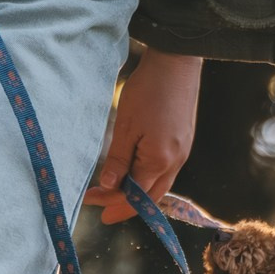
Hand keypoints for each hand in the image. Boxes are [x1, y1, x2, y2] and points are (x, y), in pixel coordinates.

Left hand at [90, 50, 203, 223]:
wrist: (176, 63)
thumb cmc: (149, 90)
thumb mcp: (126, 126)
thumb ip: (118, 159)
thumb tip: (109, 186)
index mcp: (160, 160)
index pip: (135, 195)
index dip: (113, 202)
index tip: (92, 203)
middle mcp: (176, 162)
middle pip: (151, 197)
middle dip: (126, 206)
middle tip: (102, 210)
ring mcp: (182, 153)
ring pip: (159, 185)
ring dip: (138, 193)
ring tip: (115, 193)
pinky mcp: (183, 142)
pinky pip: (165, 171)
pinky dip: (148, 179)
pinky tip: (134, 174)